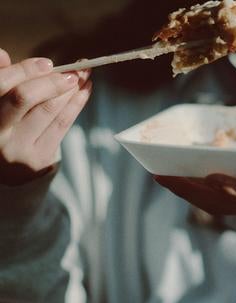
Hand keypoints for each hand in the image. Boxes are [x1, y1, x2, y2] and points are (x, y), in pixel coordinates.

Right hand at [0, 48, 91, 185]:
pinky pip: (62, 125)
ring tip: (85, 75)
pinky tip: (85, 91)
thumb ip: (1, 81)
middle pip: (25, 98)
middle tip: (75, 69)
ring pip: (49, 110)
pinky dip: (76, 105)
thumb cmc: (3, 127)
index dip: (25, 70)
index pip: (2, 85)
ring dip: (71, 89)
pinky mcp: (39, 158)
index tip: (48, 63)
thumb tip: (3, 55)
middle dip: (54, 80)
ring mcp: (19, 148)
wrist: (6, 172)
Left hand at [155, 113, 235, 221]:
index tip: (211, 176)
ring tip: (161, 177)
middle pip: (224, 203)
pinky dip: (198, 194)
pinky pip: (219, 204)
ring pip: (217, 206)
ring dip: (189, 194)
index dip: (234, 188)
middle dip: (193, 191)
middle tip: (162, 175)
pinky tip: (180, 181)